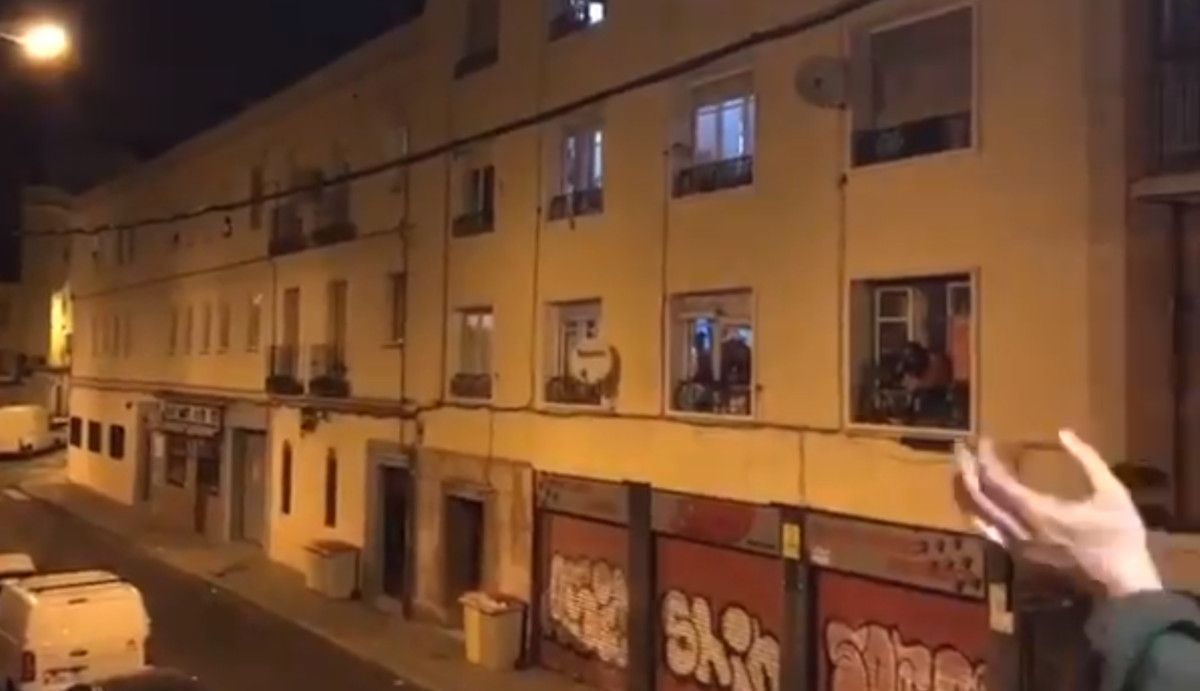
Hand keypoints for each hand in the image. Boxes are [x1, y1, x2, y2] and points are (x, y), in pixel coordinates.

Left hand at [956, 429, 1161, 597]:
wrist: (1121, 582)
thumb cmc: (1119, 534)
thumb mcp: (1112, 491)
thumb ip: (1088, 459)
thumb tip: (1064, 433)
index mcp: (1038, 511)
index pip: (997, 481)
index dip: (986, 459)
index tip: (983, 440)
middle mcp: (1018, 529)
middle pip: (979, 497)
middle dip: (967, 470)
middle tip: (960, 449)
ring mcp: (1016, 546)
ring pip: (978, 516)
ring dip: (967, 491)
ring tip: (962, 470)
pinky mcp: (1020, 556)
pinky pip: (988, 532)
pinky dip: (977, 513)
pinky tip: (976, 502)